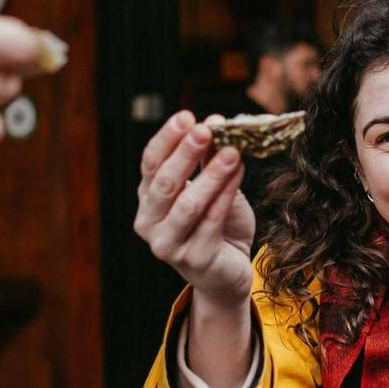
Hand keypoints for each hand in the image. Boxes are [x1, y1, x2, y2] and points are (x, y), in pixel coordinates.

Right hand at [133, 111, 254, 305]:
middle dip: (185, 153)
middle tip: (205, 129)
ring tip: (232, 151)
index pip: (151, 163)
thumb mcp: (212, 186)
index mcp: (148, 199)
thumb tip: (214, 123)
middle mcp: (149, 222)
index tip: (186, 116)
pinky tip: (239, 174)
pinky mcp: (193, 260)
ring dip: (211, 175)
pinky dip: (226, 195)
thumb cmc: (216, 224)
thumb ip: (208, 159)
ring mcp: (167, 245)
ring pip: (188, 205)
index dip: (167, 139)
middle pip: (164, 183)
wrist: (228, 270)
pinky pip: (211, 223)